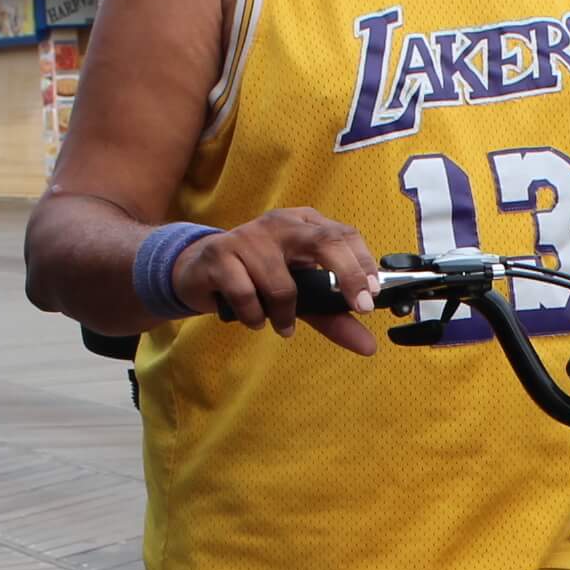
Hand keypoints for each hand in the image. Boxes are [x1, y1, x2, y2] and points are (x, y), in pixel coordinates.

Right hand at [170, 207, 381, 354]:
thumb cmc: (256, 279)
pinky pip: (247, 293)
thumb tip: (368, 346)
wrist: (198, 272)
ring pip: (282, 283)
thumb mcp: (300, 295)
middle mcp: (281, 224)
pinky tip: (253, 319)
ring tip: (281, 325)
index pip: (344, 235)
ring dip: (284, 314)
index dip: (363, 264)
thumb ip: (333, 317)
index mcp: (304, 224)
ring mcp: (249, 236)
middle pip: (325, 242)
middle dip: (348, 274)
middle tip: (358, 307)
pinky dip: (254, 316)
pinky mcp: (220, 254)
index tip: (370, 297)